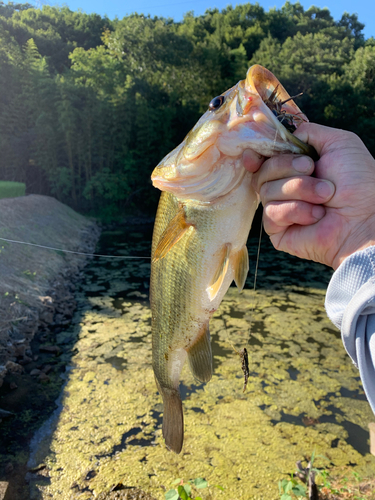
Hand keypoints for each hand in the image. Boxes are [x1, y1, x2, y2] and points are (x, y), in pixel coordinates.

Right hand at [249, 123, 374, 268]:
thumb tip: (284, 137)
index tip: (253, 155)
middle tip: (313, 170)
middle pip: (262, 171)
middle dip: (287, 167)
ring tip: (325, 196)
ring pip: (266, 191)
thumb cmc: (358, 182)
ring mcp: (279, 209)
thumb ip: (308, 131)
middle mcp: (284, 188)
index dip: (255, 156)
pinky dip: (296, 210)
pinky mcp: (277, 230)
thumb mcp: (338, 142)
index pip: (262, 160)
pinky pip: (271, 213)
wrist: (363, 217)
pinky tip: (316, 215)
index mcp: (295, 168)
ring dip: (299, 189)